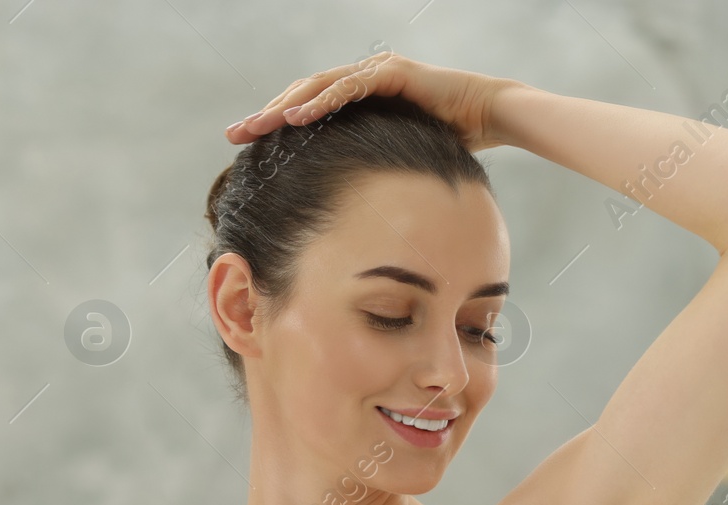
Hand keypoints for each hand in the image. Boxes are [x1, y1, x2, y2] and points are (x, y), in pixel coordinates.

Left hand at [226, 52, 520, 150]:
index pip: (308, 110)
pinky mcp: (390, 73)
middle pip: (302, 95)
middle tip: (235, 136)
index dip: (276, 126)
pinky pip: (348, 88)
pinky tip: (297, 118)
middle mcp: (361, 80)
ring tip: (256, 127)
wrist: (492, 115)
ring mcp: (374, 72)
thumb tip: (353, 210)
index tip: (247, 147)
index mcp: (359, 100)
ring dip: (284, 107)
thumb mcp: (399, 161)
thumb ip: (373, 170)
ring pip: (317, 87)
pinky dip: (321, 102)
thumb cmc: (453, 144)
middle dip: (266, 115)